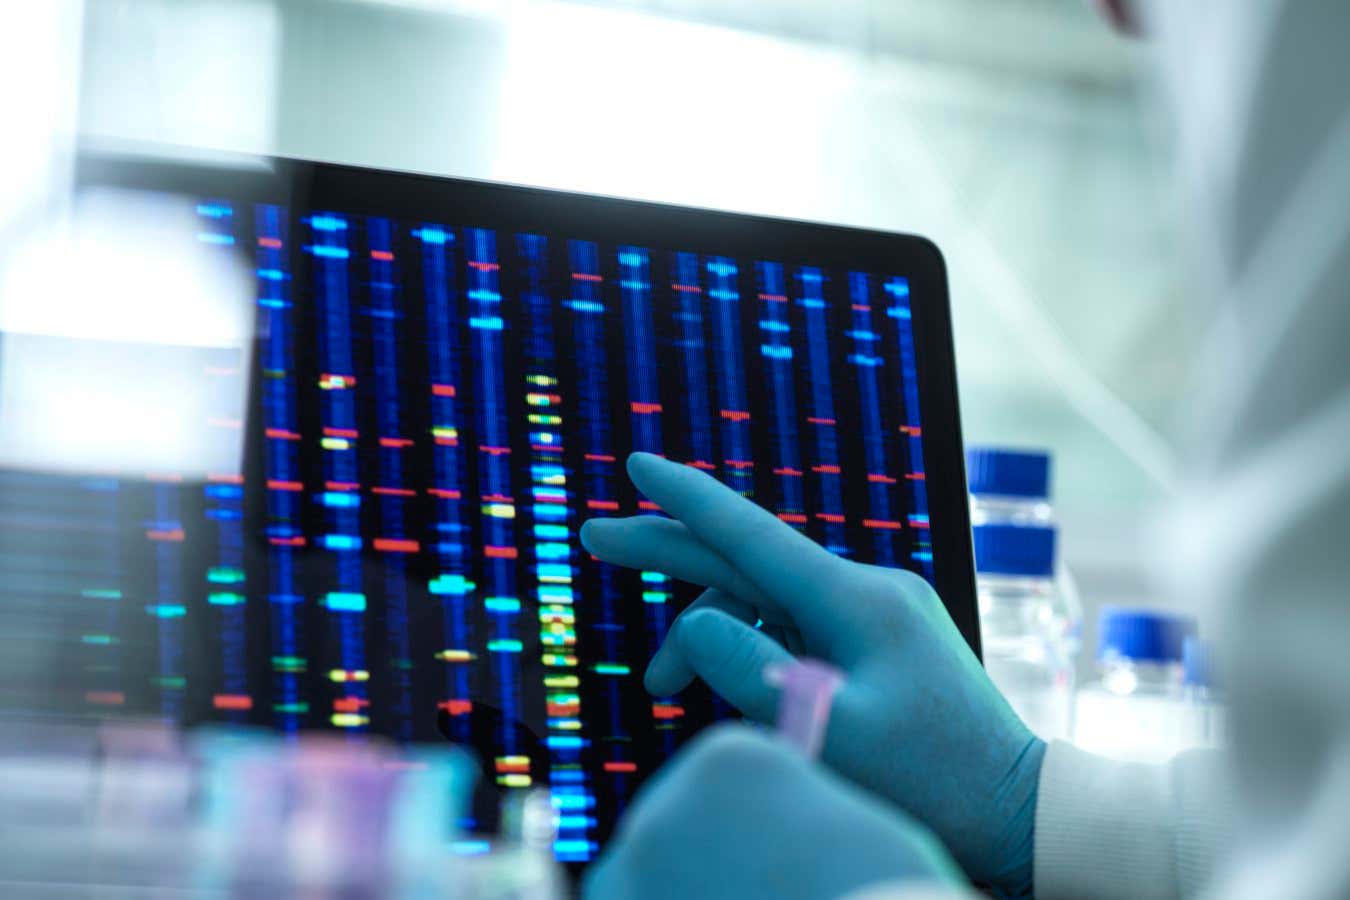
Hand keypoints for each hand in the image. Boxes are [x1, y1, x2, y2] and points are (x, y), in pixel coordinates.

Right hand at [580, 453, 1044, 894]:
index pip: (751, 534)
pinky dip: (748, 651)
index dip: (686, 498)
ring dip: (705, 636)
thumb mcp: (828, 730)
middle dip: (669, 551)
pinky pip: (791, 628)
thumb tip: (692, 626)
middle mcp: (863, 589)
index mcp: (855, 600)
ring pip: (762, 604)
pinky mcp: (873, 640)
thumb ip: (749, 672)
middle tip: (595, 538)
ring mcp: (870, 612)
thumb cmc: (930, 778)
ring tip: (658, 690)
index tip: (636, 462)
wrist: (1014, 805)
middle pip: (745, 559)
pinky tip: (722, 687)